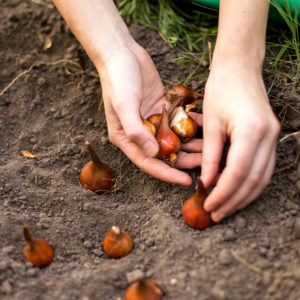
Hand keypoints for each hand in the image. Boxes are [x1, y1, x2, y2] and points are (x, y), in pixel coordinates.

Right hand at [98, 43, 200, 184]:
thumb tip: (153, 153)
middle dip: (184, 160)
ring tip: (211, 148)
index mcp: (126, 138)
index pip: (148, 162)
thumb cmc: (118, 80)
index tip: (187, 181)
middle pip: (164, 154)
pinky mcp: (161, 110)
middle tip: (206, 165)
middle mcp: (140, 134)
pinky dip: (190, 126)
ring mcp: (152, 122)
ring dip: (191, 144)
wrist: (122, 53)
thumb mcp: (123, 105)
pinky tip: (206, 128)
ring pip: (174, 139)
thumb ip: (136, 131)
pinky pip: (178, 122)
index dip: (167, 174)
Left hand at [201, 63, 279, 221]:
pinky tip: (237, 192)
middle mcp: (268, 136)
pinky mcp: (271, 137)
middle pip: (253, 180)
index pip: (238, 173)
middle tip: (216, 214)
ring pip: (262, 178)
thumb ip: (210, 155)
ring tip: (226, 208)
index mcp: (251, 130)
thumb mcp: (210, 123)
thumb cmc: (221, 89)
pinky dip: (250, 183)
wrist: (239, 68)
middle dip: (234, 200)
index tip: (208, 205)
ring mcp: (274, 137)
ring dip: (244, 196)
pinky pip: (264, 168)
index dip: (223, 193)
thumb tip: (207, 183)